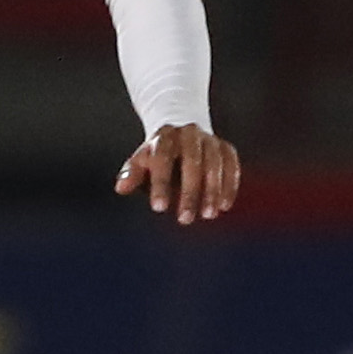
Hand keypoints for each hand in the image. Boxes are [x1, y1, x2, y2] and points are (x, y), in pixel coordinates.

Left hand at [116, 123, 239, 224]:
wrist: (180, 134)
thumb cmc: (156, 156)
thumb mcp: (141, 162)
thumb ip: (132, 174)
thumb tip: (121, 188)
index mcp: (164, 137)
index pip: (162, 159)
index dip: (160, 184)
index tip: (159, 208)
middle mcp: (188, 134)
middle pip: (192, 162)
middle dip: (190, 192)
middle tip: (185, 219)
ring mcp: (209, 140)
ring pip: (214, 164)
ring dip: (212, 191)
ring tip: (208, 215)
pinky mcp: (225, 147)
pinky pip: (231, 165)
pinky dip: (229, 185)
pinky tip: (224, 205)